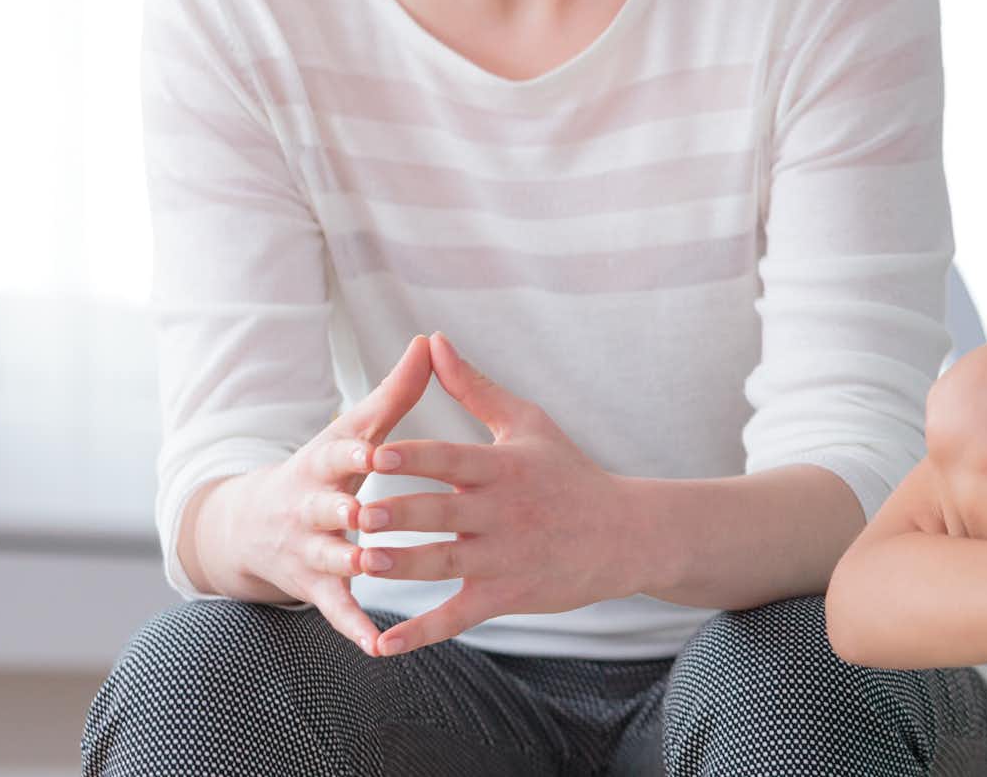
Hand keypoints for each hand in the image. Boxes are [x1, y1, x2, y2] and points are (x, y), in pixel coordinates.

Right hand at [205, 334, 433, 654]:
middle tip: (368, 513)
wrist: (251, 524)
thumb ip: (394, 393)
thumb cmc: (324, 469)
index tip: (377, 450)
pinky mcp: (315, 587)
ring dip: (350, 562)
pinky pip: (336, 610)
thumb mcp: (351, 430)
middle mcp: (309, 507)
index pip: (338, 454)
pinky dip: (354, 627)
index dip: (356, 453)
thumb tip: (431, 340)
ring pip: (330, 557)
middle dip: (344, 510)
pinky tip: (378, 645)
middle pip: (326, 508)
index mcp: (323, 464)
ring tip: (374, 566)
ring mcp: (309, 550)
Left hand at [359, 333, 647, 656]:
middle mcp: (503, 513)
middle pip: (444, 512)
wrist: (626, 535)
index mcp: (504, 468)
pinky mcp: (506, 595)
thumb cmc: (570, 473)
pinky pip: (458, 616)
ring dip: (404, 566)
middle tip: (360, 512)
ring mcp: (505, 557)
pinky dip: (421, 632)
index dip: (415, 457)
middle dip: (402, 513)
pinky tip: (382, 645)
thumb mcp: (528, 423)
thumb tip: (433, 341)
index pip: (453, 459)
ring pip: (446, 563)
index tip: (376, 453)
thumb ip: (474, 387)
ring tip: (363, 563)